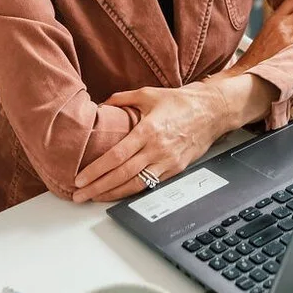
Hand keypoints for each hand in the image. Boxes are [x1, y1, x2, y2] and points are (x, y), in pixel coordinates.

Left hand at [72, 83, 226, 203]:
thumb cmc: (181, 102)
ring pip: (136, 185)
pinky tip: (118, 194)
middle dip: (98, 187)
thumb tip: (102, 104)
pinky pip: (150, 185)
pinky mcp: (175, 170)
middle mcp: (157, 149)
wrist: (212, 111)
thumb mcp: (148, 94)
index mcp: (148, 130)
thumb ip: (122, 99)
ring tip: (94, 198)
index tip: (81, 178)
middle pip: (122, 175)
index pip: (117, 156)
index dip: (97, 170)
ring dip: (112, 194)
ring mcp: (167, 162)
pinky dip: (132, 192)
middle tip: (80, 194)